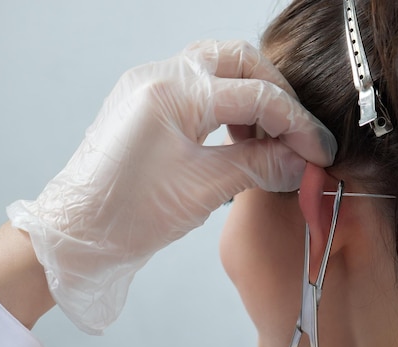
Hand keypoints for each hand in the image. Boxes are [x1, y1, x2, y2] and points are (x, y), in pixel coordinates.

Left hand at [6, 40, 334, 333]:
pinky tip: (242, 137)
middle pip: (240, 60)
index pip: (257, 95)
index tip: (320, 152)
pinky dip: (230, 106)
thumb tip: (301, 162)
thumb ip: (259, 166)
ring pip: (220, 68)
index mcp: (171, 91)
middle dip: (279, 94)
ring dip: (255, 96)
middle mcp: (159, 76)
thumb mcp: (203, 189)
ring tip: (273, 137)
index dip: (297, 125)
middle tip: (300, 133)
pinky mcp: (149, 105)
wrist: (77, 233)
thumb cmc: (126, 214)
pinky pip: (201, 88)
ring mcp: (151, 87)